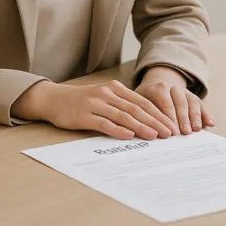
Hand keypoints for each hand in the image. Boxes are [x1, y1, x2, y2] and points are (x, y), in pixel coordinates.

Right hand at [12, 80, 176, 140]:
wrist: (53, 99)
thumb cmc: (82, 101)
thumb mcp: (104, 98)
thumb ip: (122, 106)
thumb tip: (146, 121)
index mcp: (116, 88)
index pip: (143, 102)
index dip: (159, 114)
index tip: (171, 126)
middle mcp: (108, 93)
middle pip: (137, 109)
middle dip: (155, 122)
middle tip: (169, 133)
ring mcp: (95, 103)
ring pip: (123, 115)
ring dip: (141, 126)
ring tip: (154, 136)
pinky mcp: (84, 115)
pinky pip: (104, 123)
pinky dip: (117, 129)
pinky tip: (129, 135)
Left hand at [135, 66, 214, 134]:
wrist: (158, 80)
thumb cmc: (145, 98)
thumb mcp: (138, 100)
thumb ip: (140, 112)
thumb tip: (137, 130)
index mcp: (158, 88)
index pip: (165, 104)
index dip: (168, 118)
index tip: (170, 133)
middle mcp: (173, 87)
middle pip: (180, 103)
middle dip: (183, 119)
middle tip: (184, 133)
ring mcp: (184, 91)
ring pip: (192, 103)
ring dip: (195, 117)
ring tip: (196, 130)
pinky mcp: (193, 96)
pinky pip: (201, 104)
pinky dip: (206, 114)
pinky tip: (211, 124)